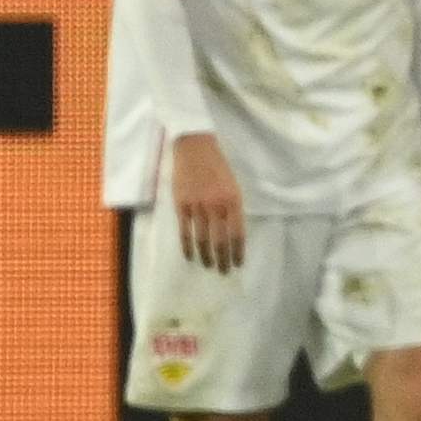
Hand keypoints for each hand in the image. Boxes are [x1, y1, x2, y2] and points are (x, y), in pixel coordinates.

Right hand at [168, 132, 245, 273]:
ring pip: (202, 239)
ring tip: (208, 266)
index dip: (238, 252)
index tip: (238, 263)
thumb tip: (233, 233)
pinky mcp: (181, 205)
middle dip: (223, 259)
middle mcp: (217, 206)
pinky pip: (185, 232)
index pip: (238, 234)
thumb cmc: (217, 167)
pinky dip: (188, 247)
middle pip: (220, 241)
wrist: (195, 148)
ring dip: (206, 256)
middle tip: (224, 271)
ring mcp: (198, 207)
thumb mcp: (233, 186)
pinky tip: (190, 256)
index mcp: (233, 201)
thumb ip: (234, 208)